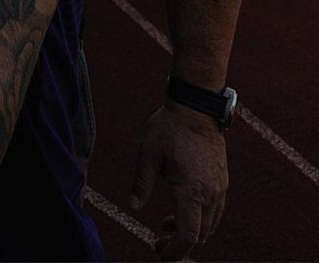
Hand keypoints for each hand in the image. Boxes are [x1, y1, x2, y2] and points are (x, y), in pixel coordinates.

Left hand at [130, 102, 227, 258]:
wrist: (197, 107)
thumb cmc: (170, 128)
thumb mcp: (148, 154)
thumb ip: (142, 182)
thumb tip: (133, 207)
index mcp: (192, 191)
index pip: (188, 235)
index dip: (175, 251)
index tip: (159, 253)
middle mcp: (211, 194)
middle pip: (201, 235)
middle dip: (180, 246)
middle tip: (158, 244)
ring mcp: (220, 188)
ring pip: (209, 224)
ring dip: (189, 232)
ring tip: (164, 226)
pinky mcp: (222, 180)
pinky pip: (215, 210)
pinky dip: (199, 219)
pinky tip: (181, 209)